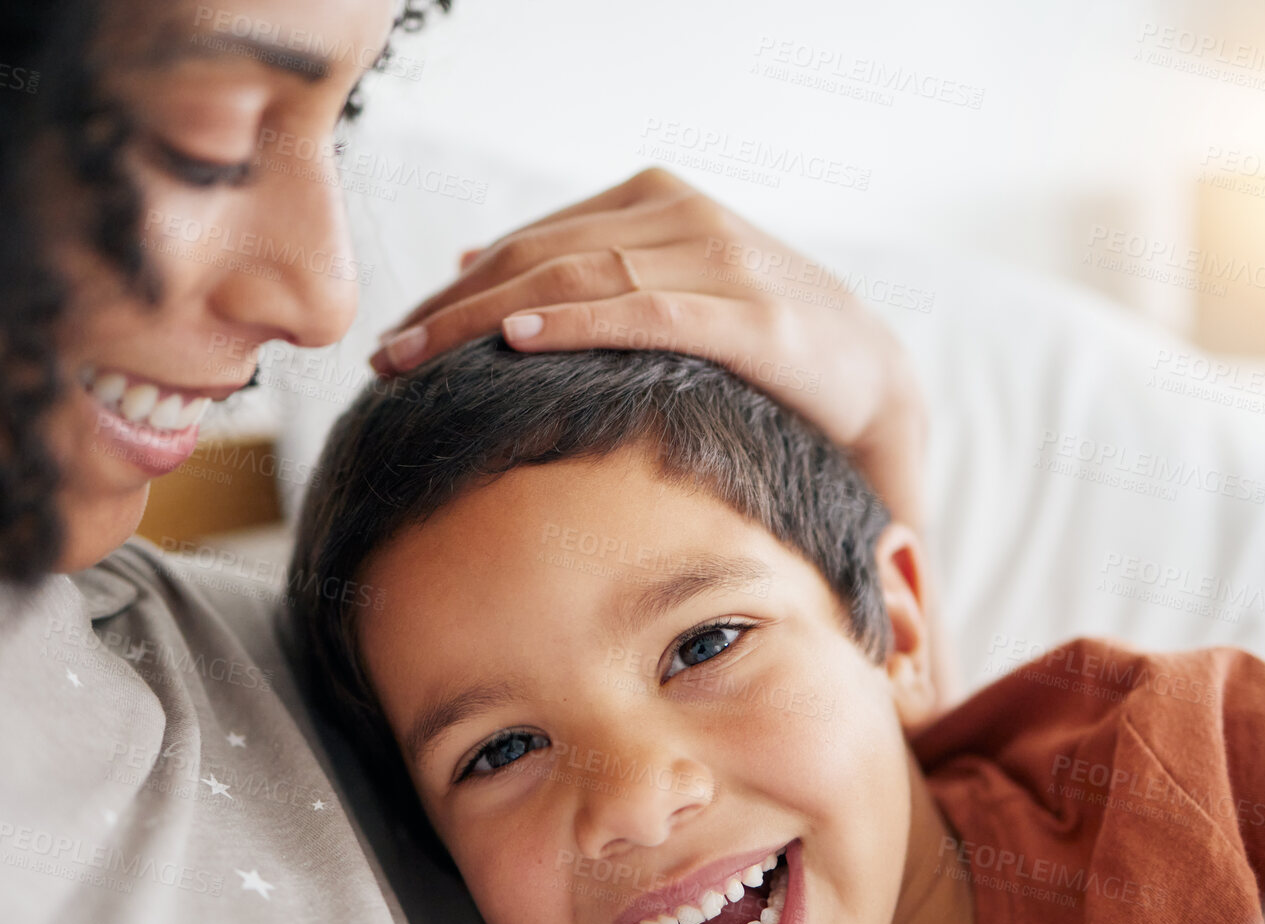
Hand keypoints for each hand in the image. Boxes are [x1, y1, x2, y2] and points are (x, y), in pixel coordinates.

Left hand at [369, 168, 927, 527]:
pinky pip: (645, 313)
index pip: (532, 240)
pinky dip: (576, 324)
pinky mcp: (750, 317)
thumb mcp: (668, 289)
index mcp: (657, 201)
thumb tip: (477, 266)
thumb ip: (586, 269)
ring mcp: (719, 262)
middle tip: (387, 360)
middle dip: (451, 310)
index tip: (397, 338)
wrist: (877, 380)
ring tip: (420, 362)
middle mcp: (683, 216)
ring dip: (484, 321)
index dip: (455, 290)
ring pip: (577, 278)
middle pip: (539, 256)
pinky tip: (516, 342)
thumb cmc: (762, 347)